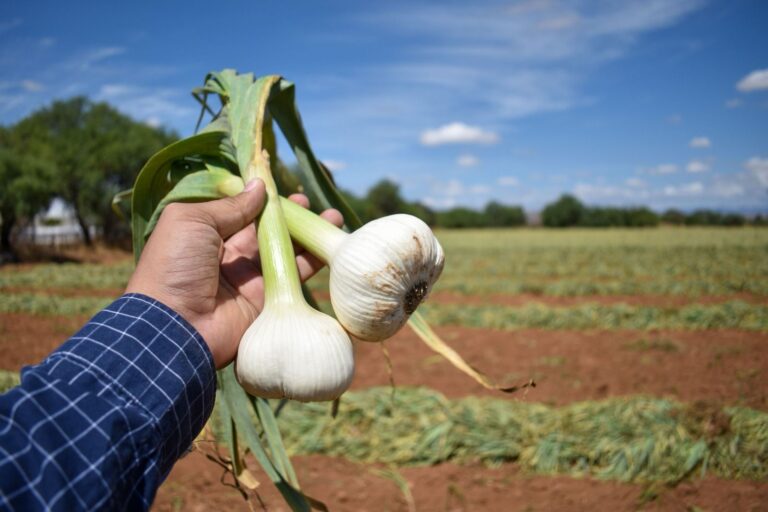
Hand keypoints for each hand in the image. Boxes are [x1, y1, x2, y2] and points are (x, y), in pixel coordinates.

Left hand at [126, 179, 342, 368]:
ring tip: (332, 217)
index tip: (280, 186)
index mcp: (205, 236)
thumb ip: (230, 206)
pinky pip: (293, 276)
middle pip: (265, 230)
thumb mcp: (192, 221)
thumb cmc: (174, 266)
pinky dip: (313, 261)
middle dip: (288, 215)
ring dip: (307, 235)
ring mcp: (249, 279)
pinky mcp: (266, 300)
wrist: (175, 327)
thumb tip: (259, 186)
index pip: (239, 212)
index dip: (260, 199)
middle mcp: (228, 257)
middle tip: (307, 202)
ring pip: (284, 251)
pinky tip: (329, 245)